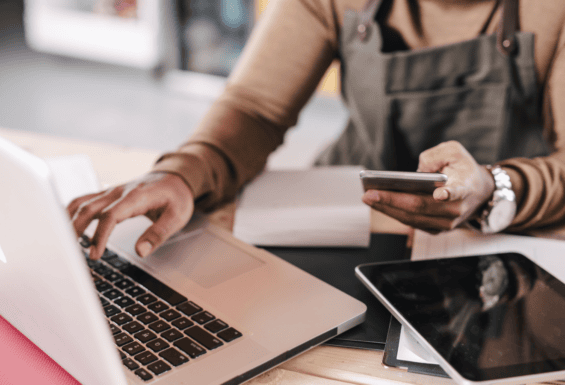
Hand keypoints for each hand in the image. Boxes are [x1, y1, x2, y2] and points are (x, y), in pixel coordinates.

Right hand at [67, 172, 193, 258]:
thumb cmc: (177, 197)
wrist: (176, 177)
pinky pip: (84, 200)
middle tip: (73, 254)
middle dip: (77, 230)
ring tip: (63, 243)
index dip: (100, 236)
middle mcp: (119, 191)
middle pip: (89, 208)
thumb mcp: (177, 217)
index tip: (95, 255)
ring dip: (69, 221)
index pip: (111, 216)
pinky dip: (71, 212)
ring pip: (82, 202)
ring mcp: (111, 191)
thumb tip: (141, 251)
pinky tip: (65, 226)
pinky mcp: (108, 194)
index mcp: (136, 196)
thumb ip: (159, 234)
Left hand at [362, 141, 494, 232]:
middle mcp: (456, 208)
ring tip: (367, 198)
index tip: (440, 194)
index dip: (449, 193)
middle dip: (392, 200)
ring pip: (412, 218)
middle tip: (369, 194)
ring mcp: (446, 222)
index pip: (458, 191)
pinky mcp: (436, 229)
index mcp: (465, 186)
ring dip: (387, 209)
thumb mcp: (454, 151)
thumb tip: (417, 171)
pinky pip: (411, 222)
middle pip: (421, 206)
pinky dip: (393, 213)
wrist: (480, 193)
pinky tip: (377, 203)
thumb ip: (435, 155)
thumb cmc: (463, 169)